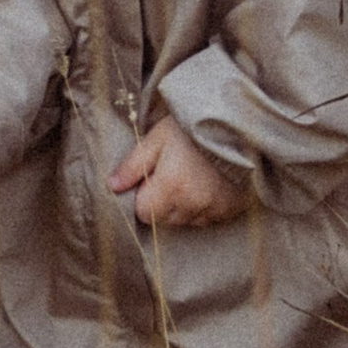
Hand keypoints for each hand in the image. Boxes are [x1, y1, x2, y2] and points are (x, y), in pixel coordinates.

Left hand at [112, 118, 245, 228]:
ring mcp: (214, 210)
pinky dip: (204, 207)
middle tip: (171, 175)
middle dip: (162, 203)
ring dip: (183, 206)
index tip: (151, 179)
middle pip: (165, 220)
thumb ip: (133, 165)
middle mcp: (193, 204)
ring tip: (191, 177)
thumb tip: (112, 186)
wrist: (235, 126)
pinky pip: (209, 219)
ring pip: (187, 221)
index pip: (144, 213)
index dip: (143, 196)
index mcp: (171, 187)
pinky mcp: (230, 210)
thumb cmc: (191, 130)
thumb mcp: (156, 139)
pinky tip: (206, 185)